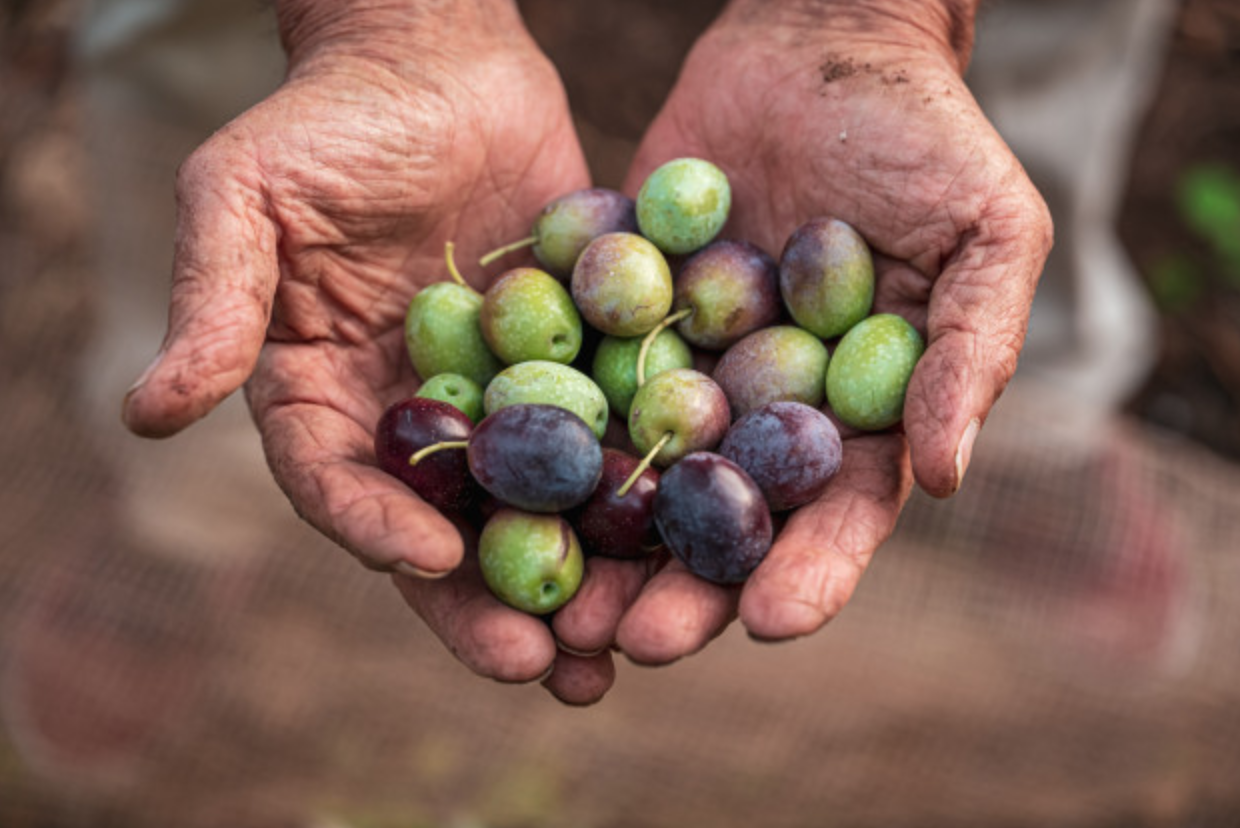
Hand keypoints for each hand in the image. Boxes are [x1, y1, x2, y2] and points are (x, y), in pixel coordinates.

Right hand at [120, 2, 614, 702]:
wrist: (436, 60)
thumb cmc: (327, 119)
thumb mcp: (244, 196)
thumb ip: (214, 302)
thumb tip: (146, 413)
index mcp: (323, 396)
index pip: (339, 482)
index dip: (376, 529)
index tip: (430, 563)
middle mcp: (412, 416)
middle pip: (447, 527)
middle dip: (489, 601)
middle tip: (541, 666)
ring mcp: (500, 397)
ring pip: (534, 506)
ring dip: (573, 579)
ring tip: (613, 648)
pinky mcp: (574, 365)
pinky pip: (604, 435)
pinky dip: (636, 490)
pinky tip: (679, 541)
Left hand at [605, 0, 1052, 660]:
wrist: (815, 39)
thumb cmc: (922, 134)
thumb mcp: (984, 231)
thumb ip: (970, 349)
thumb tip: (948, 477)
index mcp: (855, 414)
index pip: (836, 514)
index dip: (808, 572)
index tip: (768, 622)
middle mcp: (762, 409)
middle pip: (724, 519)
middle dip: (683, 586)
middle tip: (634, 641)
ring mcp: (684, 367)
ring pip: (637, 474)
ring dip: (599, 543)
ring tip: (558, 604)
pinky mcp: (615, 317)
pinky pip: (578, 379)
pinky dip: (540, 432)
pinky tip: (498, 481)